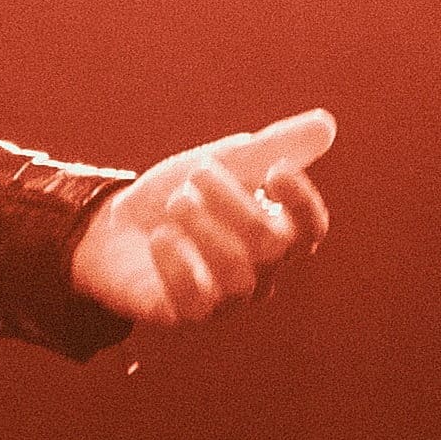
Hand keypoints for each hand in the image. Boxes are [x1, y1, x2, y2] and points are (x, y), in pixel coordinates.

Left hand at [69, 108, 333, 328]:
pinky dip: (179, 267)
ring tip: (175, 201)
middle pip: (270, 247)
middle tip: (197, 172)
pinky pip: (195, 304)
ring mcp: (224, 299)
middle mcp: (259, 273)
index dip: (302, 204)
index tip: (276, 170)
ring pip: (237, 278)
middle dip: (234, 203)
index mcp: (275, 234)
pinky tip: (160, 237)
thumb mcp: (222, 162)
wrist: (114, 226)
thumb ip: (271, 147)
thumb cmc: (179, 195)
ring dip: (206, 230)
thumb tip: (326, 125)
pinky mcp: (184, 315)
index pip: (309, 230)